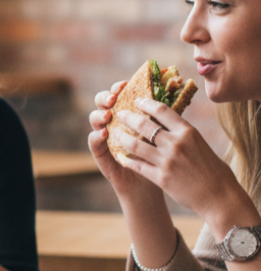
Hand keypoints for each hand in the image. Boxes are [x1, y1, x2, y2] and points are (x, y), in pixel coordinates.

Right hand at [88, 80, 161, 201]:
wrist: (149, 187)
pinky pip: (93, 142)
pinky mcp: (101, 153)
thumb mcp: (165, 136)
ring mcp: (105, 136)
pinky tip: (103, 134)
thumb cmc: (160, 159)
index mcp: (128, 113)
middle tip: (114, 97)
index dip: (119, 87)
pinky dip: (96, 136)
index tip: (125, 84)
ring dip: (99, 115)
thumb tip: (176, 90)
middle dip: (106, 97)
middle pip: (103, 102)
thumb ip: (164, 116)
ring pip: (94, 118)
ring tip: (108, 116)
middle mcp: (114, 121)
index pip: (119, 94)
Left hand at [112, 96, 249, 224]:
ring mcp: (166, 161)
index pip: (162, 110)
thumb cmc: (213, 170)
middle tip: (119, 114)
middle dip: (128, 117)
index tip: (137, 100)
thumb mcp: (200, 144)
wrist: (218, 197)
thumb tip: (166, 122)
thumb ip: (182, 134)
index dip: (146, 103)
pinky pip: (137, 165)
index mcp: (188, 132)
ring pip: (135, 144)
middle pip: (144, 124)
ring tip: (116, 134)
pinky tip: (120, 156)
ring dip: (122, 137)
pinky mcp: (160, 178)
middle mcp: (176, 143)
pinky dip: (127, 159)